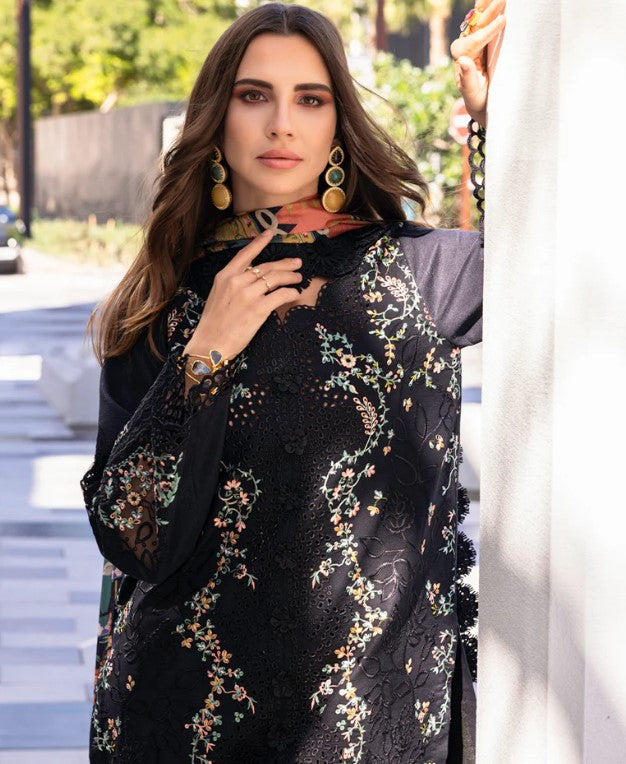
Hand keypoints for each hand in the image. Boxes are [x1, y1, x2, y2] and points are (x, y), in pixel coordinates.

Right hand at [183, 230, 302, 360]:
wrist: (210, 343)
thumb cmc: (214, 323)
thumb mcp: (218, 295)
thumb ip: (233, 283)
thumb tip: (253, 278)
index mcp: (225, 276)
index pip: (245, 254)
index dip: (259, 243)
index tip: (270, 233)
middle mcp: (237, 282)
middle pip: (267, 267)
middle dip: (285, 264)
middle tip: (297, 263)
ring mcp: (248, 295)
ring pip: (276, 279)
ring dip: (290, 277)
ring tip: (298, 278)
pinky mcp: (258, 309)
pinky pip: (280, 295)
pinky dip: (290, 293)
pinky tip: (295, 294)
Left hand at [450, 0, 506, 126]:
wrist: (483, 104)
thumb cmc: (478, 101)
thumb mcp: (472, 94)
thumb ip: (467, 79)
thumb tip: (463, 61)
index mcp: (461, 59)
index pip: (473, 42)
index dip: (488, 32)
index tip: (503, 21)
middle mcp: (466, 48)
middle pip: (475, 26)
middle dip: (488, 12)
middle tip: (503, 0)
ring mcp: (474, 44)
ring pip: (479, 21)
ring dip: (489, 7)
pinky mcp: (483, 43)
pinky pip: (485, 23)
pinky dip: (490, 12)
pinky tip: (497, 1)